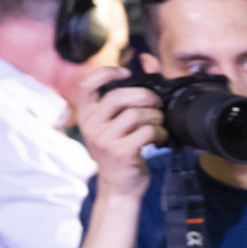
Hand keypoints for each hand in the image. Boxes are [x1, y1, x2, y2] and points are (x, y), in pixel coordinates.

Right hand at [75, 67, 163, 199]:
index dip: (107, 72)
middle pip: (119, 96)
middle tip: (157, 104)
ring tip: (159, 125)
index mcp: (86, 114)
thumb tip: (147, 60)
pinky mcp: (120, 151)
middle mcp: (90, 124)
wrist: (119, 187)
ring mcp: (104, 138)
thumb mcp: (115, 124)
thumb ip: (128, 94)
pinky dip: (160, 133)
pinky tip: (160, 139)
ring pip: (136, 114)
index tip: (128, 72)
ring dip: (156, 117)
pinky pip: (147, 131)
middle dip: (146, 96)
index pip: (87, 83)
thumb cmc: (121, 151)